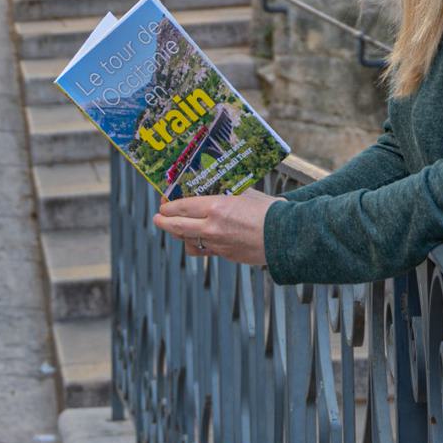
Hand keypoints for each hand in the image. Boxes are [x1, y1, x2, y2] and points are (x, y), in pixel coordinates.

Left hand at [153, 187, 273, 266]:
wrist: (285, 236)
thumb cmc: (268, 209)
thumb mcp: (245, 193)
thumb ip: (226, 192)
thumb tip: (212, 187)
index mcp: (216, 207)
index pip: (181, 207)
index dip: (168, 206)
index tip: (163, 203)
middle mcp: (212, 227)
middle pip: (177, 227)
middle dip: (163, 222)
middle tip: (158, 218)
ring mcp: (217, 244)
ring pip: (187, 241)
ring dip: (177, 234)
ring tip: (174, 228)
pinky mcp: (224, 255)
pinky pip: (202, 250)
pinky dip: (194, 245)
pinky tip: (195, 240)